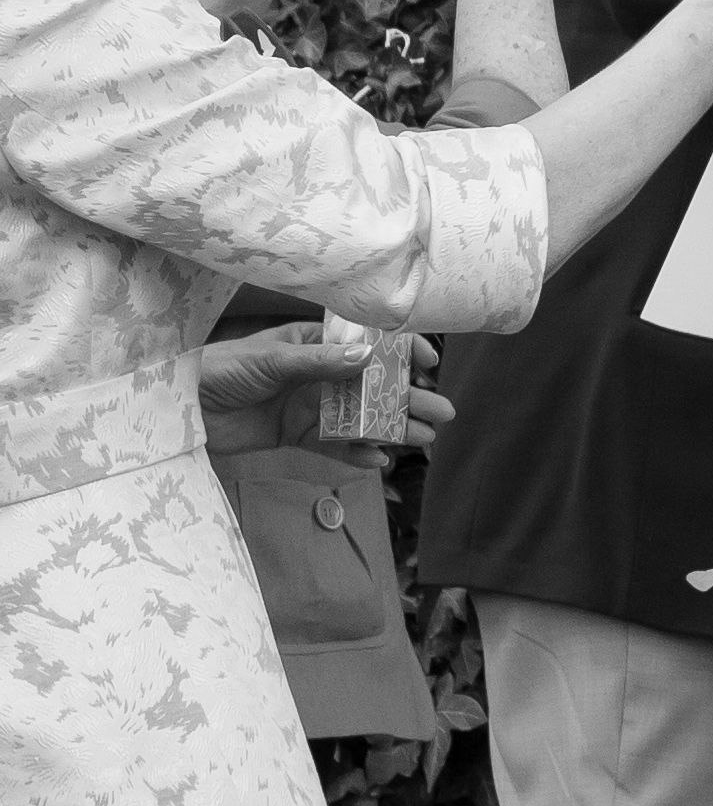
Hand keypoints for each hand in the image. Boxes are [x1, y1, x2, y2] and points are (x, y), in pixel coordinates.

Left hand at [196, 326, 454, 467]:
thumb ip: (319, 363)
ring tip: (424, 440)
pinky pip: (333, 446)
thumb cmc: (220, 370)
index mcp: (317, 345)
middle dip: (408, 400)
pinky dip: (355, 454)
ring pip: (361, 418)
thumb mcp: (270, 361)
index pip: (369, 344)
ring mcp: (310, 406)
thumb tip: (367, 359)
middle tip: (442, 414)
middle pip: (374, 387)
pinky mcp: (295, 435)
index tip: (427, 364)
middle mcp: (320, 375)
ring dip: (392, 429)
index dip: (402, 352)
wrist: (178, 407)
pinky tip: (377, 461)